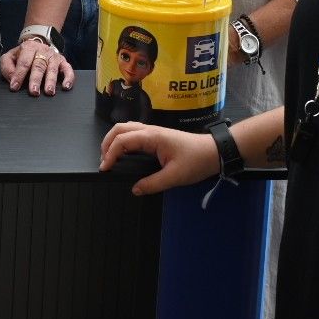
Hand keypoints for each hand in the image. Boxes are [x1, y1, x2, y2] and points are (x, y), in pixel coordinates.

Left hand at [0, 39, 72, 96]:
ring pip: (52, 69)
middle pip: (39, 66)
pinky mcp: (63, 62)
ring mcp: (53, 56)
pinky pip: (68, 69)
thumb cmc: (23, 55)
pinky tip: (65, 86)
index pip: (23, 62)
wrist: (37, 45)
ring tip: (49, 91)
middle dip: (36, 79)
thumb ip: (7, 67)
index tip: (15, 87)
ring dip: (51, 81)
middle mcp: (42, 51)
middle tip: (34, 92)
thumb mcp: (10, 57)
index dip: (19, 75)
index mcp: (28, 48)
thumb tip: (12, 79)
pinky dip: (68, 78)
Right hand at [99, 122, 217, 194]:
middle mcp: (150, 130)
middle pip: (119, 128)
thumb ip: (153, 184)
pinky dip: (123, 140)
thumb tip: (135, 189)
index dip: (110, 154)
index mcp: (152, 137)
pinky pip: (134, 133)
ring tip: (110, 158)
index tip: (105, 169)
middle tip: (104, 162)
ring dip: (114, 140)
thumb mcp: (175, 177)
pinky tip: (124, 153)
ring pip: (126, 128)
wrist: (213, 151)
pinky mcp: (157, 136)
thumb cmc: (196, 161)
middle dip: (107, 143)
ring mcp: (153, 131)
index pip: (122, 141)